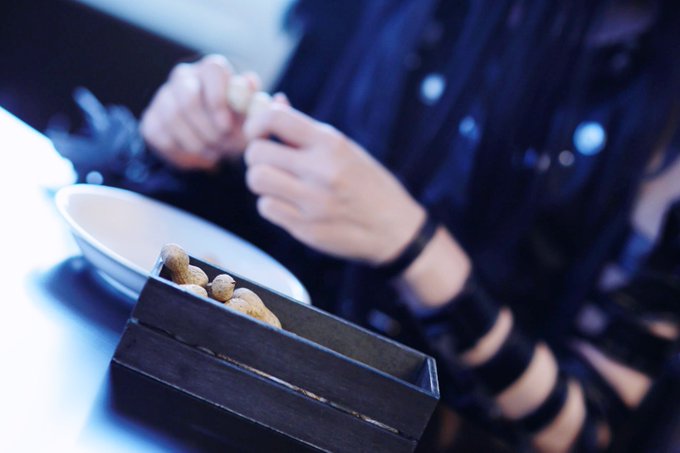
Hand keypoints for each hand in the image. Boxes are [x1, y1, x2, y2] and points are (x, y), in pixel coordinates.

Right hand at [140, 54, 258, 169]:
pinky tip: (199, 159)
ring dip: (196, 143)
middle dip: (206, 128)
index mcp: (213, 71)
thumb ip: (266, 111)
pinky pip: (161, 137)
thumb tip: (280, 100)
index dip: (219, 99)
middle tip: (222, 146)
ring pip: (173, 119)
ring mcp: (163, 98)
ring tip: (215, 154)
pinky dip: (182, 153)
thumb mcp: (254, 120)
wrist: (213, 146)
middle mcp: (185, 78)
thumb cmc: (238, 127)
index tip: (227, 125)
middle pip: (187, 97)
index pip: (213, 70)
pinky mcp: (150, 121)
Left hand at [243, 104, 425, 264]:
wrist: (394, 230)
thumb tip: (274, 102)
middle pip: (257, 153)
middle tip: (269, 162)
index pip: (275, 119)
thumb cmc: (368, 184)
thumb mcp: (345, 149)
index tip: (258, 133)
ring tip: (277, 183)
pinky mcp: (306, 228)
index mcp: (332, 144)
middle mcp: (322, 171)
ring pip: (256, 181)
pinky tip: (288, 203)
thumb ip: (306, 131)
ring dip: (261, 181)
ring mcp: (313, 202)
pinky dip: (271, 204)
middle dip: (257, 156)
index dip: (255, 124)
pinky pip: (266, 208)